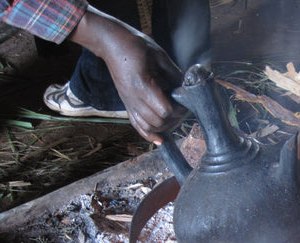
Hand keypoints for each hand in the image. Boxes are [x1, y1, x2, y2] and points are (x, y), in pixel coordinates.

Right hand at [68, 7, 184, 143]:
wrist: (112, 44)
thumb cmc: (136, 46)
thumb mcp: (160, 57)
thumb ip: (174, 75)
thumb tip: (187, 90)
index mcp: (143, 85)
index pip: (165, 110)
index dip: (178, 109)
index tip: (185, 102)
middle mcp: (134, 98)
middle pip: (158, 121)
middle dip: (173, 119)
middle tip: (181, 110)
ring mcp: (129, 103)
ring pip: (148, 126)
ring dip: (164, 127)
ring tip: (173, 119)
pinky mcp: (127, 104)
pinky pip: (137, 125)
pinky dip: (149, 134)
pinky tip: (160, 140)